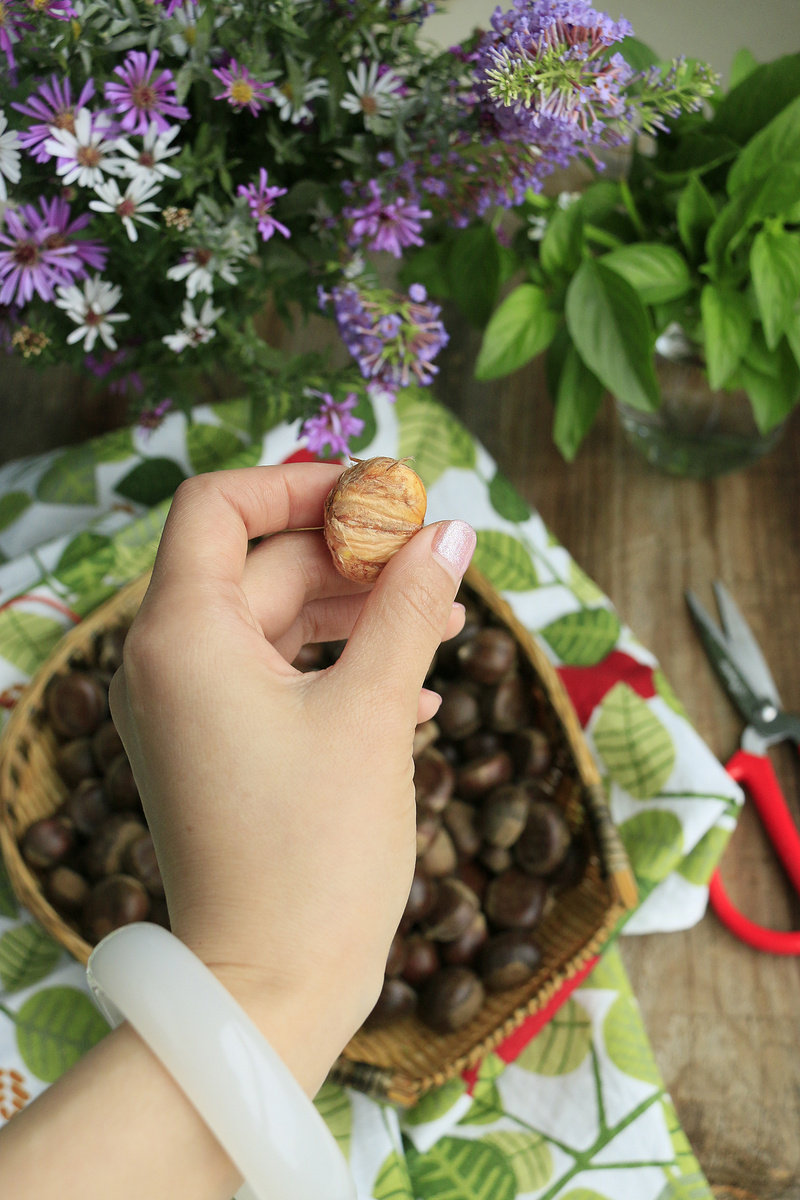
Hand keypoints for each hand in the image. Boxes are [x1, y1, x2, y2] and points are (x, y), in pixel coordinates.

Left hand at [109, 463, 475, 1089]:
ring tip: (445, 621)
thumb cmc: (315, 850)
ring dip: (360, 612)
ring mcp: (193, 710)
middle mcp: (171, 663)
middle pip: (263, 562)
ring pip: (279, 622)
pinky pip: (280, 678)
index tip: (380, 497)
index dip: (300, 484)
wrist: (270, 986)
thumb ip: (408, 607)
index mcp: (185, 636)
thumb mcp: (374, 710)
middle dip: (354, 555)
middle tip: (437, 561)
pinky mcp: (220, 750)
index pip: (219, 505)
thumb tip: (451, 531)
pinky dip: (342, 668)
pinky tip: (417, 694)